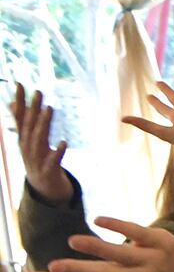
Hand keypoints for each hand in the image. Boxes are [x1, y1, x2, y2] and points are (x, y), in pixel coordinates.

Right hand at [10, 83, 70, 201]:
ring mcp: (36, 158)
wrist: (43, 187)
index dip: (19, 101)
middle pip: (29, 125)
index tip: (19, 84)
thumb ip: (22, 122)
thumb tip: (12, 103)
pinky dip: (57, 151)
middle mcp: (27, 146)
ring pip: (39, 139)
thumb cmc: (37, 159)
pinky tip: (63, 142)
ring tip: (49, 109)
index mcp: (23, 138)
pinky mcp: (48, 170)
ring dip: (43, 124)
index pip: (19, 116)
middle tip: (38, 92)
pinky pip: (53, 160)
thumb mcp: (28, 140)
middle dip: (32, 108)